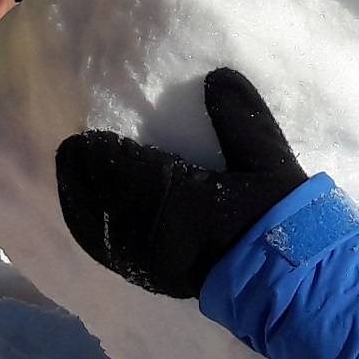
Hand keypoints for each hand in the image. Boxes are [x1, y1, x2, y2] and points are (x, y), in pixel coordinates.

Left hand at [54, 69, 307, 298]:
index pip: (121, 170)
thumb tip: (217, 75)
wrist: (287, 283)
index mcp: (176, 198)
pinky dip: (91, 231)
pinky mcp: (154, 278)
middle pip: (100, 199)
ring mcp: (149, 260)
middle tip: (71, 150)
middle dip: (83, 174)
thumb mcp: (266, 159)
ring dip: (82, 201)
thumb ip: (239, 117)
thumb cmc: (277, 218)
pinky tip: (90, 218)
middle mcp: (152, 232)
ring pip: (98, 229)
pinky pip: (109, 253)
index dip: (99, 153)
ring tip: (73, 177)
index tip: (87, 136)